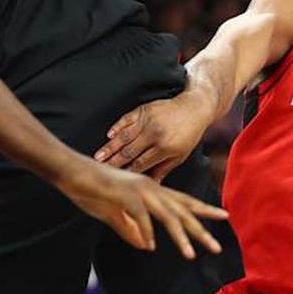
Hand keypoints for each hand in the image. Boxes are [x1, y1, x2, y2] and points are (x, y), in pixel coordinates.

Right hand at [57, 158, 226, 258]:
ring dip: (179, 236)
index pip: (184, 201)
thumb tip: (148, 246)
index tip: (224, 216)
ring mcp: (138, 190)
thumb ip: (131, 230)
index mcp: (151, 191)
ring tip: (191, 255)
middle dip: (200, 229)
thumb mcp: (113, 214)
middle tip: (216, 247)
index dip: (204, 209)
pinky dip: (146, 230)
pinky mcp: (123, 194)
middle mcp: (151, 188)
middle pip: (182, 210)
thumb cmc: (90, 190)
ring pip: (166, 214)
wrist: (69, 170)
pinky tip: (151, 245)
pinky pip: (139, 215)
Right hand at [94, 93, 210, 181]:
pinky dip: (117, 128)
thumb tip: (151, 185)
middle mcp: (155, 134)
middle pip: (129, 152)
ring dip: (110, 147)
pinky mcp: (144, 110)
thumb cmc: (188, 134)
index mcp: (165, 148)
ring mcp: (148, 121)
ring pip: (125, 137)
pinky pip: (126, 120)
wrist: (194, 108)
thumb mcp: (181, 154)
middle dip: (113, 162)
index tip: (116, 180)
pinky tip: (108, 136)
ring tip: (98, 156)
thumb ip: (163, 169)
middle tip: (100, 169)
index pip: (141, 164)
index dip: (127, 172)